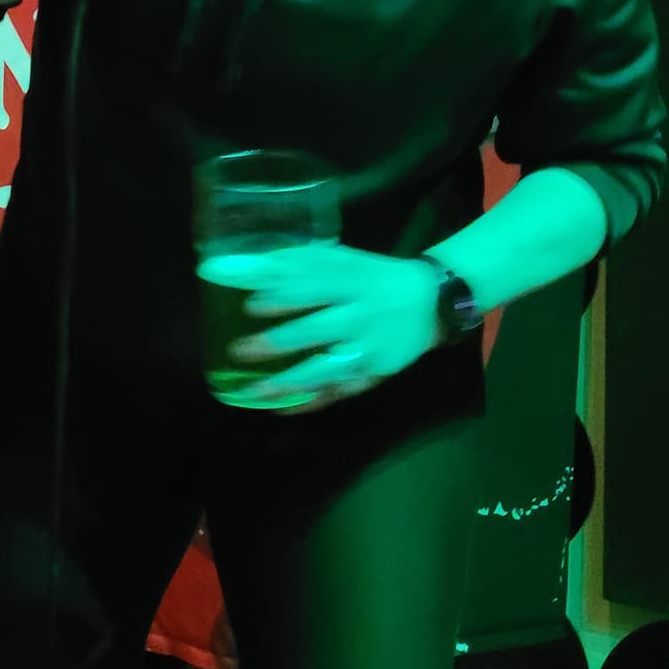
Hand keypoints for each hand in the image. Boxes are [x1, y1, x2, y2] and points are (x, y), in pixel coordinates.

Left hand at [215, 243, 440, 412]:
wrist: (429, 302)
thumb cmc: (373, 277)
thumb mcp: (344, 260)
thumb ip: (302, 262)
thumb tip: (252, 263)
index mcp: (352, 282)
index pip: (314, 288)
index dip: (283, 298)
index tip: (251, 306)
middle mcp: (361, 316)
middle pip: (316, 331)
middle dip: (277, 343)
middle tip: (239, 350)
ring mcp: (369, 348)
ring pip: (327, 369)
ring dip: (289, 381)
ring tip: (254, 391)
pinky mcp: (375, 372)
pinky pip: (342, 391)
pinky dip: (313, 401)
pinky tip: (284, 407)